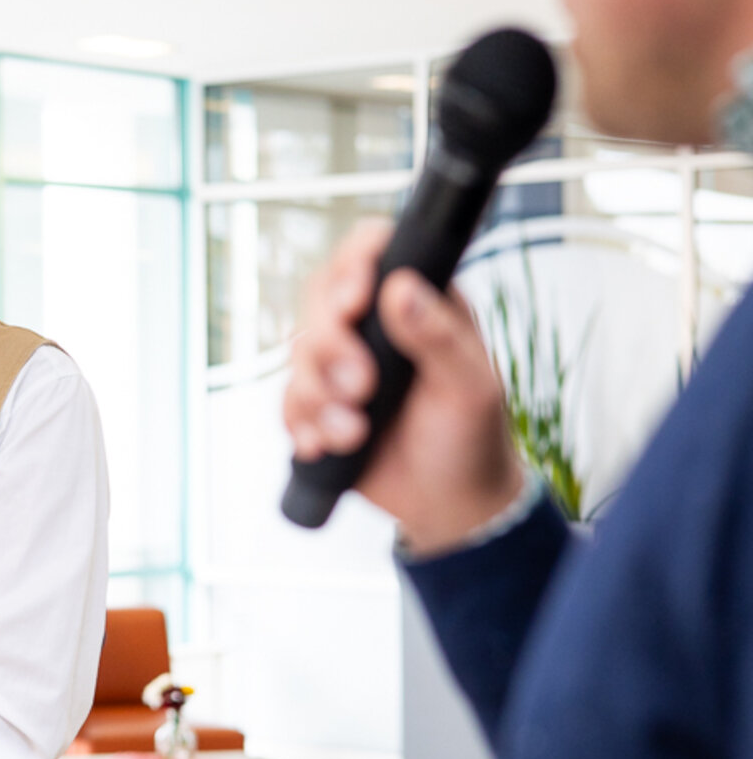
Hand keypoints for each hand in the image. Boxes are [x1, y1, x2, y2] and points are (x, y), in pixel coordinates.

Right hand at [281, 219, 523, 553]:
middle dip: (329, 345)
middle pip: (320, 298)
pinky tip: (330, 445)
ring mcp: (341, 362)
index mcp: (418, 302)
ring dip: (318, 395)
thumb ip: (438, 336)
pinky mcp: (318, 402)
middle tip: (360, 385)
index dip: (352, 264)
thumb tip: (401, 287)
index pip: (372, 253)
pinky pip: (287, 399)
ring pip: (296, 351)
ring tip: (354, 431)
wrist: (449, 506)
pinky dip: (303, 424)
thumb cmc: (472, 438)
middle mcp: (374, 324)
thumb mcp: (469, 388)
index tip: (354, 300)